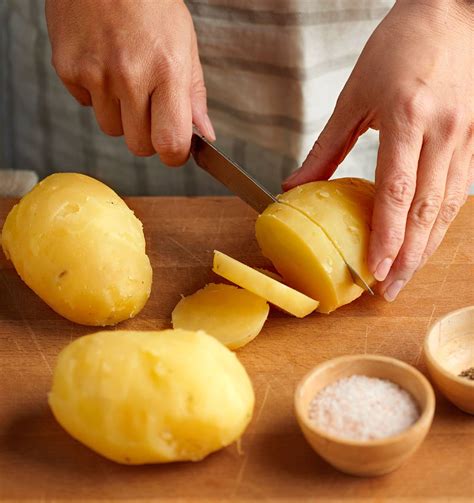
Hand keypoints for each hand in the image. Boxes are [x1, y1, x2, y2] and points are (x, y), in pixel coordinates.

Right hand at [45, 0, 214, 165]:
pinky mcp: (67, 69)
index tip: (174, 148)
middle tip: (150, 108)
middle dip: (148, 136)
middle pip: (139, 146)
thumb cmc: (150, 4)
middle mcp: (130, 75)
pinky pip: (86, 106)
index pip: (170, 143)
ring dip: (121, 115)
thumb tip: (205, 136)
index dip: (174, 154)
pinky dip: (96, 94)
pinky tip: (102, 64)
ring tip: (125, 77)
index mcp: (167, 70)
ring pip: (111, 130)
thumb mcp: (185, 45)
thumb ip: (194, 96)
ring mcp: (95, 73)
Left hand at [283, 0, 472, 300]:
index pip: (396, 192)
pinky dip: (442, 220)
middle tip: (390, 289)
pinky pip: (461, 190)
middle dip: (409, 256)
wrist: (453, 11)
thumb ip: (326, 147)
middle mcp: (444, 132)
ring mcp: (468, 135)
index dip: (386, 236)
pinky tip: (428, 240)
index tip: (375, 269)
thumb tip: (297, 187)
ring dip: (428, 246)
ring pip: (448, 206)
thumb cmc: (400, 46)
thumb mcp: (354, 95)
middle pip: (427, 209)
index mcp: (406, 118)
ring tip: (406, 274)